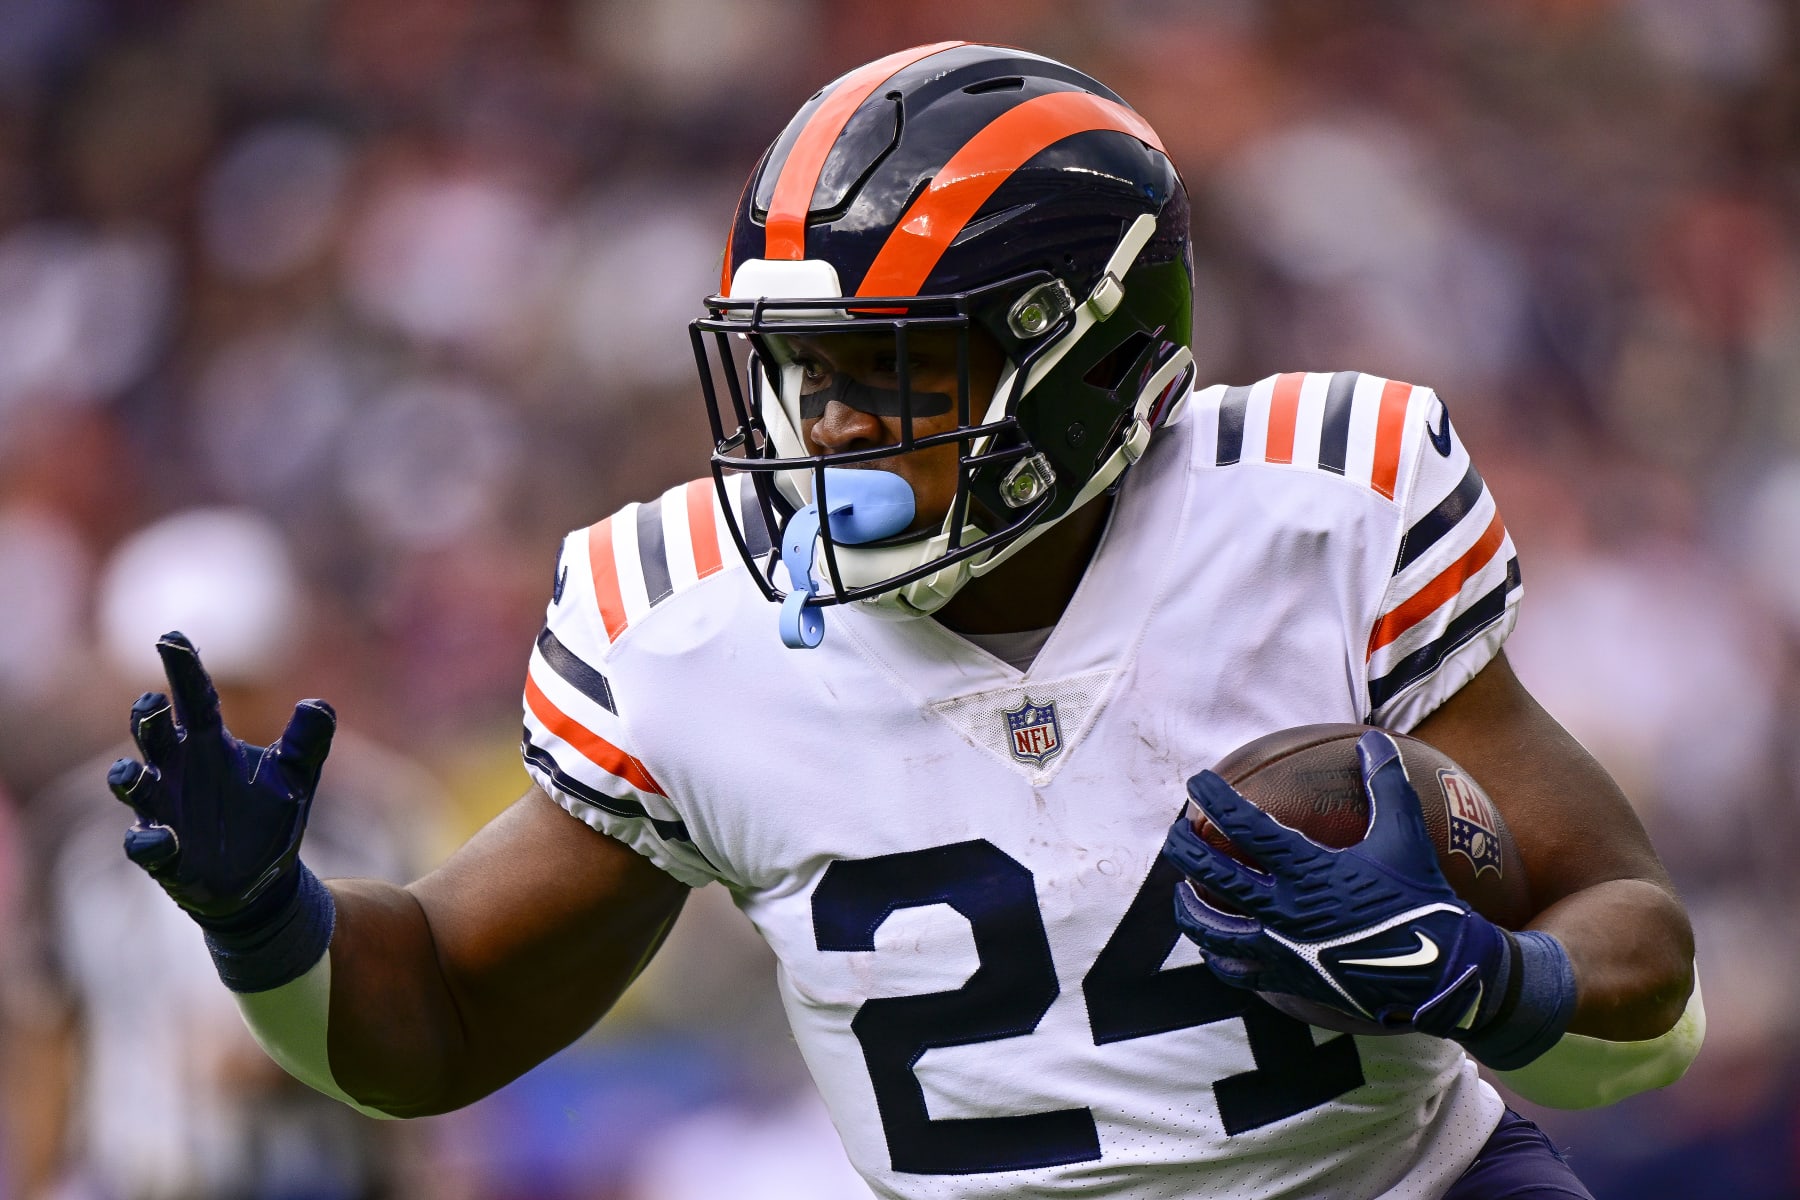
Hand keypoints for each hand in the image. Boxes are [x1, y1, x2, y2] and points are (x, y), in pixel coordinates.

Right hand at [107, 632, 334, 931]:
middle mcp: (180, 771)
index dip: (184, 668)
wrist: (262, 880)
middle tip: (153, 701)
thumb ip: (308, 741)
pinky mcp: (163, 853)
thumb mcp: (297, 777)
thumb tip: (318, 703)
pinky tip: (163, 839)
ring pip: (134, 785)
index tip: (171, 636)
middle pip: (154, 736)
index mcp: (210, 745)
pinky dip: (150, 840)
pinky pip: (144, 844)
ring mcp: (165, 810)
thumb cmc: (269, 817)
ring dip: (127, 776)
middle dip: (148, 719)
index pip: (196, 698)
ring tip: (129, 770)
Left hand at [1162, 729, 1509, 1037]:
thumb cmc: (1420, 898)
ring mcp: (1283, 949)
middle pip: (1213, 876)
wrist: (1440, 972)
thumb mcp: (1404, 835)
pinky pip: (1235, 970)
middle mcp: (1287, 910)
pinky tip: (1214, 943)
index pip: (1246, 827)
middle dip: (1184, 849)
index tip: (1197, 782)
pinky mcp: (1288, 979)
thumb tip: (1374, 740)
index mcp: (1309, 870)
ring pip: (1212, 928)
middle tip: (1174, 832)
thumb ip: (1386, 784)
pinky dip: (1217, 955)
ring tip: (1183, 890)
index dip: (1216, 799)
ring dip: (1190, 907)